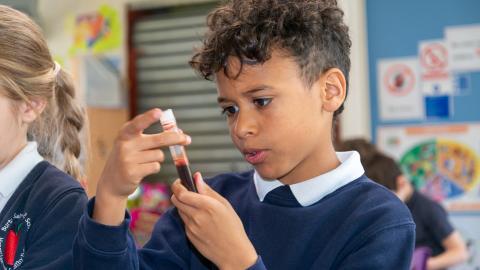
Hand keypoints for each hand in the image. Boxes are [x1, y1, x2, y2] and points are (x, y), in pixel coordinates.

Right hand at [94, 108, 190, 224]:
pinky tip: (142, 170)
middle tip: (187, 139)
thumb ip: (151, 138)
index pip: (138, 123)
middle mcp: (125, 145)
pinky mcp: (132, 172)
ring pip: (159, 155)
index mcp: (125, 133)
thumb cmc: (128, 158)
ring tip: (144, 161)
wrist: (111, 182)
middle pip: (158, 140)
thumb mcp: (133, 144)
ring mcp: (128, 159)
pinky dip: (154, 167)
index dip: (149, 117)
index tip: (159, 112)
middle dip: (176, 139)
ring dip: (157, 158)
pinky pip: (155, 167)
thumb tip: (177, 132)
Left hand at [171, 173, 257, 269]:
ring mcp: (191, 227)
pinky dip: (188, 217)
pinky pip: (184, 222)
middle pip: (176, 200)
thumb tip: (197, 177)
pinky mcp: (189, 236)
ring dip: (184, 205)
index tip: (179, 181)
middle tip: (185, 191)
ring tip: (197, 207)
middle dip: (178, 193)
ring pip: (179, 210)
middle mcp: (197, 216)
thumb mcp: (225, 205)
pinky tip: (201, 220)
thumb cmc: (233, 228)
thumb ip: (208, 190)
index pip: (182, 193)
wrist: (233, 252)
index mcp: (207, 206)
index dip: (177, 185)